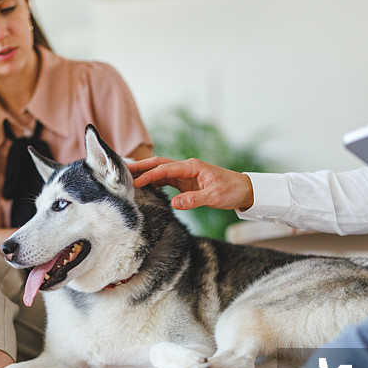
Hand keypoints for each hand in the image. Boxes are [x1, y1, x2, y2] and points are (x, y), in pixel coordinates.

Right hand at [128, 156, 254, 209]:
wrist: (244, 190)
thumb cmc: (232, 190)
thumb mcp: (214, 197)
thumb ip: (194, 200)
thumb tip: (175, 203)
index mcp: (192, 167)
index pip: (165, 168)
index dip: (149, 175)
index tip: (135, 182)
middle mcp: (187, 167)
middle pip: (159, 164)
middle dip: (141, 167)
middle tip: (122, 172)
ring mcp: (186, 174)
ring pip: (161, 170)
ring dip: (146, 173)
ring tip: (128, 178)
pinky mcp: (186, 182)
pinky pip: (166, 179)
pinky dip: (154, 181)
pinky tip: (145, 186)